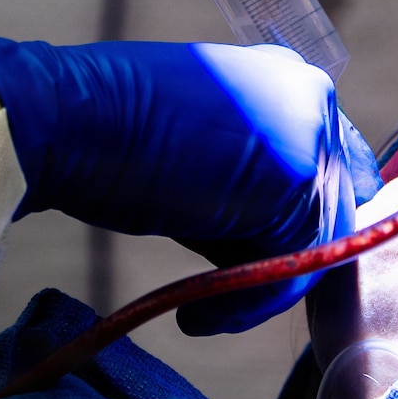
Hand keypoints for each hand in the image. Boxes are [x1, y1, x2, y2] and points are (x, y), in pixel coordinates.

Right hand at [0, 30, 381, 334]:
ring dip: (261, 290)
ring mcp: (311, 132)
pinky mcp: (298, 175)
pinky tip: (196, 317)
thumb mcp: (206, 155)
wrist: (66, 121)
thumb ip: (256, 183)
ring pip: (316, 243)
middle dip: (284, 261)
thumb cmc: (112, 142)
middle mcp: (313, 96)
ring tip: (200, 313)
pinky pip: (295, 265)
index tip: (254, 271)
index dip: (297, 229)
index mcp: (290, 81)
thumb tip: (284, 247)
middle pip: (331, 207)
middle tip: (226, 301)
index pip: (329, 170)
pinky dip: (248, 303)